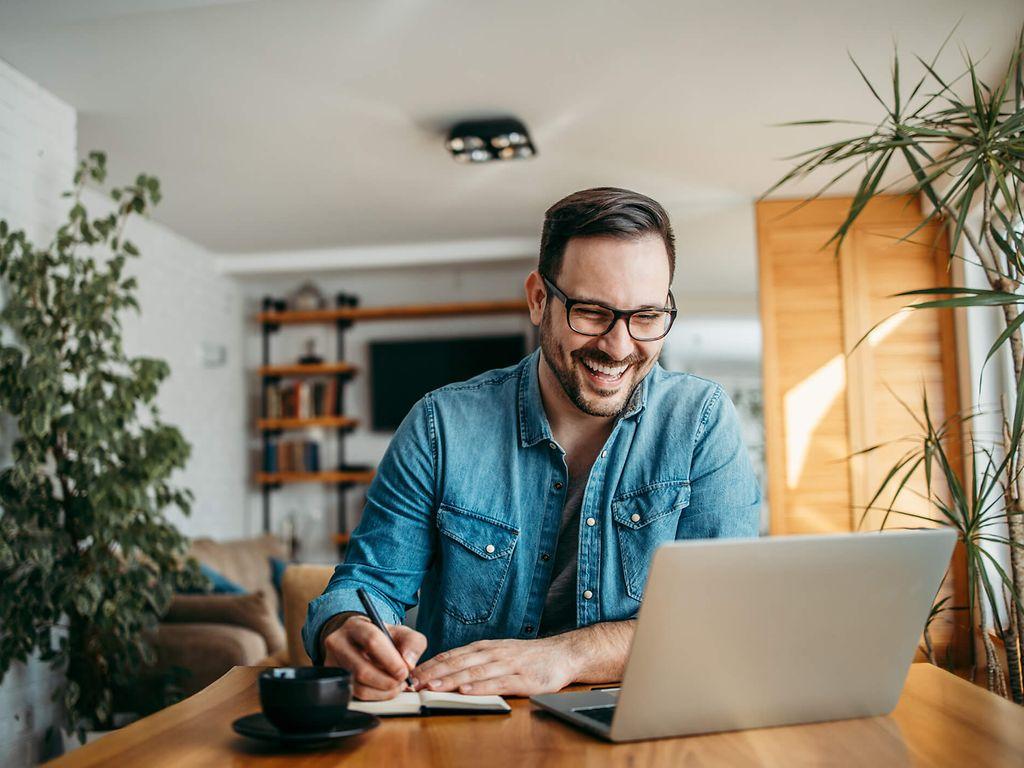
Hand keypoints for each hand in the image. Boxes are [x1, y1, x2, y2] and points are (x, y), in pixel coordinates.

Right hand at [322, 614, 426, 700]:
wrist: (361, 642)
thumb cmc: (382, 637)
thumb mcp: (402, 633)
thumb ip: (413, 643)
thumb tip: (408, 663)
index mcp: (356, 626)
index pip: (372, 641)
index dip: (390, 660)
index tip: (404, 671)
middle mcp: (338, 643)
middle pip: (361, 669)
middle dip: (387, 681)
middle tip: (401, 682)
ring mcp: (332, 663)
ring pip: (357, 686)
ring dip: (382, 692)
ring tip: (395, 686)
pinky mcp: (334, 681)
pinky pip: (354, 696)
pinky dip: (374, 696)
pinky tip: (384, 689)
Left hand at [411, 636, 577, 695]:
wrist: (562, 654)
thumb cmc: (528, 657)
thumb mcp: (498, 653)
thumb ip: (475, 661)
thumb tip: (446, 671)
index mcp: (485, 648)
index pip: (452, 655)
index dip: (431, 665)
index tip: (411, 675)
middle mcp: (493, 653)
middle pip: (458, 663)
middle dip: (434, 673)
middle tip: (413, 683)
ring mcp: (508, 665)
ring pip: (474, 672)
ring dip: (452, 680)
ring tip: (433, 686)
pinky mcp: (523, 679)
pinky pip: (498, 683)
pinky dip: (481, 687)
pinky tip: (467, 691)